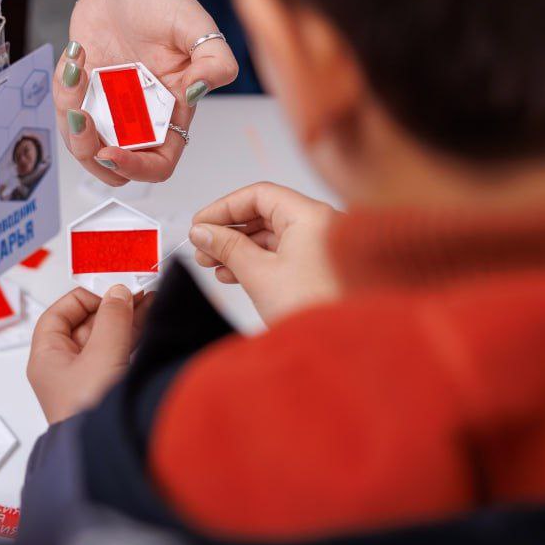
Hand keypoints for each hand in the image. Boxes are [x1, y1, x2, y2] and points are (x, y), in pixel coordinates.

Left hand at [27, 285, 151, 423]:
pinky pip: (118, 355)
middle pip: (84, 325)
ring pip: (105, 339)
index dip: (83, 299)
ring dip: (126, 320)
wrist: (106, 455)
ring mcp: (86, 381)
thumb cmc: (90, 414)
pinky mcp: (107, 391)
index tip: (109, 290)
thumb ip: (112, 318)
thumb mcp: (102, 354)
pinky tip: (148, 326)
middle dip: (111, 307)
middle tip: (136, 292)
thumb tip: (117, 293)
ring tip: (149, 302)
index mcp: (47, 358)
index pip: (58, 315)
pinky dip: (133, 338)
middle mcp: (64, 369)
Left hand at [56, 0, 237, 184]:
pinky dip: (62, 91)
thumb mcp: (197, 25)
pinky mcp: (82, 95)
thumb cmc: (162, 3)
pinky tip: (75, 56)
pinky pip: (64, 113)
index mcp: (172, 112)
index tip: (111, 152)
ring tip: (74, 70)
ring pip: (82, 144)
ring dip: (69, 116)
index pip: (158, 165)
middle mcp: (139, 118)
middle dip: (88, 148)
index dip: (135, 169)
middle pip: (111, 166)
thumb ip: (214, 60)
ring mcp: (108, 109)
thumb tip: (199, 92)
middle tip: (81, 115)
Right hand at [190, 183, 341, 324]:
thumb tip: (203, 232)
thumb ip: (227, 248)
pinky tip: (233, 274)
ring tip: (212, 264)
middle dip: (229, 231)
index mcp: (310, 216)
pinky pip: (282, 255)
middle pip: (265, 214)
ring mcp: (321, 248)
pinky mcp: (318, 269)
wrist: (344, 348)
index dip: (224, 207)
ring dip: (239, 248)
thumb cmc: (314, 309)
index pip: (259, 195)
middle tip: (202, 246)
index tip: (201, 223)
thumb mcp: (259, 275)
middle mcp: (319, 226)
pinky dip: (256, 261)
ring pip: (271, 237)